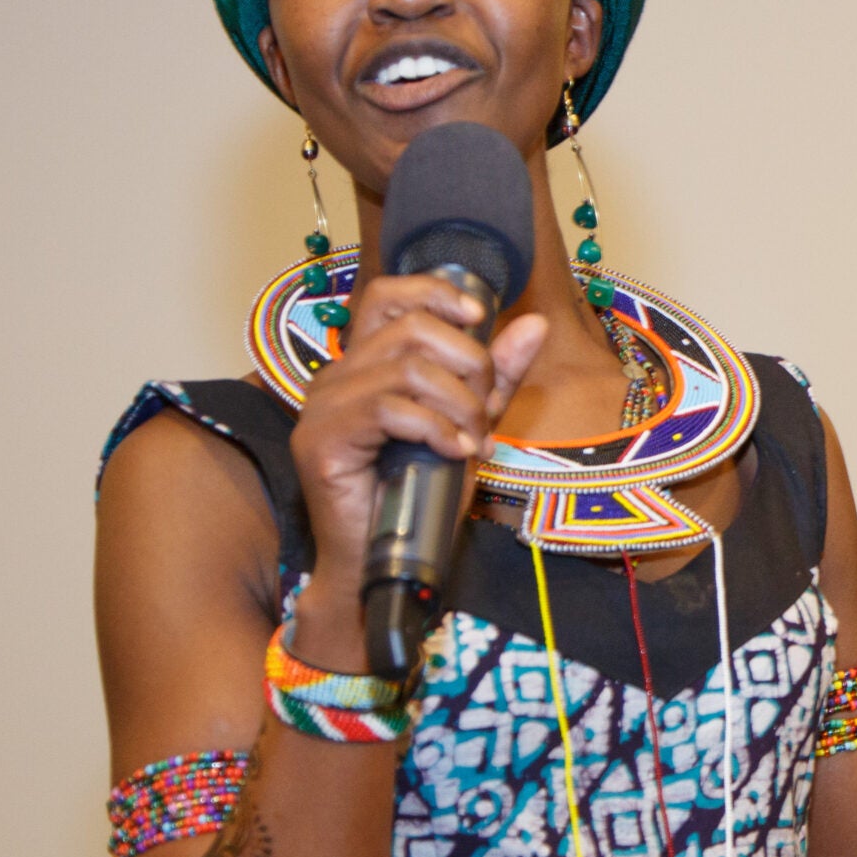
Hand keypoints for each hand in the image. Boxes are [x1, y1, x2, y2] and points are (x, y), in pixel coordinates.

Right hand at [287, 275, 546, 654]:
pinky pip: (391, 408)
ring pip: (409, 367)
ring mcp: (323, 407)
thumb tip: (534, 323)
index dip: (436, 293)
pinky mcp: (322, 440)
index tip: (479, 317)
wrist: (385, 564)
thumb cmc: (423, 496)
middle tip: (483, 413)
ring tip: (470, 442)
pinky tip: (452, 453)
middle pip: (413, 328)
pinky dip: (437, 428)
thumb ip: (497, 376)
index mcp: (364, 364)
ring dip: (459, 404)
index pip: (388, 295)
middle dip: (469, 365)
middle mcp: (336, 376)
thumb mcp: (471, 425)